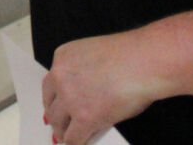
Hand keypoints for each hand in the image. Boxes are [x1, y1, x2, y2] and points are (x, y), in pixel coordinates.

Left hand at [42, 32, 167, 144]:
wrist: (143, 62)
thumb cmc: (131, 56)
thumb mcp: (95, 55)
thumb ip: (83, 73)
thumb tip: (87, 92)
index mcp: (63, 57)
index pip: (52, 82)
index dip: (56, 97)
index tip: (58, 105)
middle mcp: (60, 76)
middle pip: (49, 102)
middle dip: (55, 115)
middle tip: (59, 124)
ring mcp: (70, 98)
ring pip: (57, 121)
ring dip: (62, 131)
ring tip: (66, 137)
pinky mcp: (84, 118)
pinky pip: (73, 137)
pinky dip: (76, 142)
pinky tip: (81, 143)